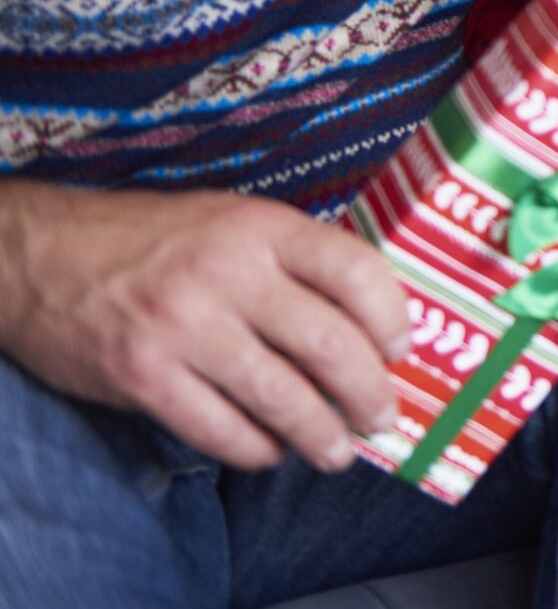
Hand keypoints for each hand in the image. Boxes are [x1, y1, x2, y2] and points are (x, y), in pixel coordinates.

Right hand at [0, 182, 408, 472]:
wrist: (41, 255)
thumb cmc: (152, 240)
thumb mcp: (231, 221)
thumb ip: (292, 260)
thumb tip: (363, 319)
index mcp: (261, 228)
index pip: (355, 272)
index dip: (391, 318)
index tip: (400, 350)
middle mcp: (228, 275)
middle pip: (328, 344)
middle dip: (367, 392)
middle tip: (382, 418)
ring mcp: (183, 328)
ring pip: (279, 397)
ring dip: (320, 434)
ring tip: (338, 452)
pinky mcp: (143, 376)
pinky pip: (219, 428)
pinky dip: (255, 450)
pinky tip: (270, 452)